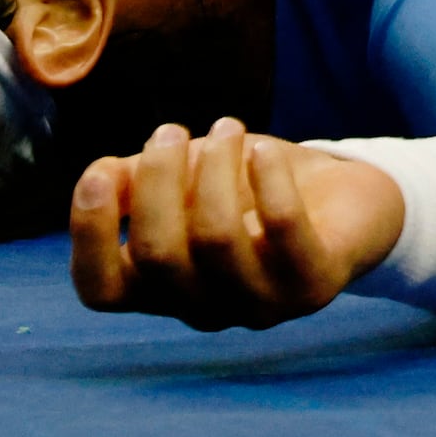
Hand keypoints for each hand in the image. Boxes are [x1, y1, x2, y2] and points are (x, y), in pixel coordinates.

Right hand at [70, 115, 396, 328]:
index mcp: (161, 288)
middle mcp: (203, 308)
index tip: (99, 171)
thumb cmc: (250, 191)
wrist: (345, 202)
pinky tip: (264, 150)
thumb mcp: (185, 178)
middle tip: (173, 132)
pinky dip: (267, 178)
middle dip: (158, 180)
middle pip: (157, 256)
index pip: (102, 290)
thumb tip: (103, 177)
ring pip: (216, 239)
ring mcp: (260, 305)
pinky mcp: (315, 286)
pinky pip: (283, 229)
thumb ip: (137, 181)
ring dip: (215, 169)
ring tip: (229, 128)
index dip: (90, 235)